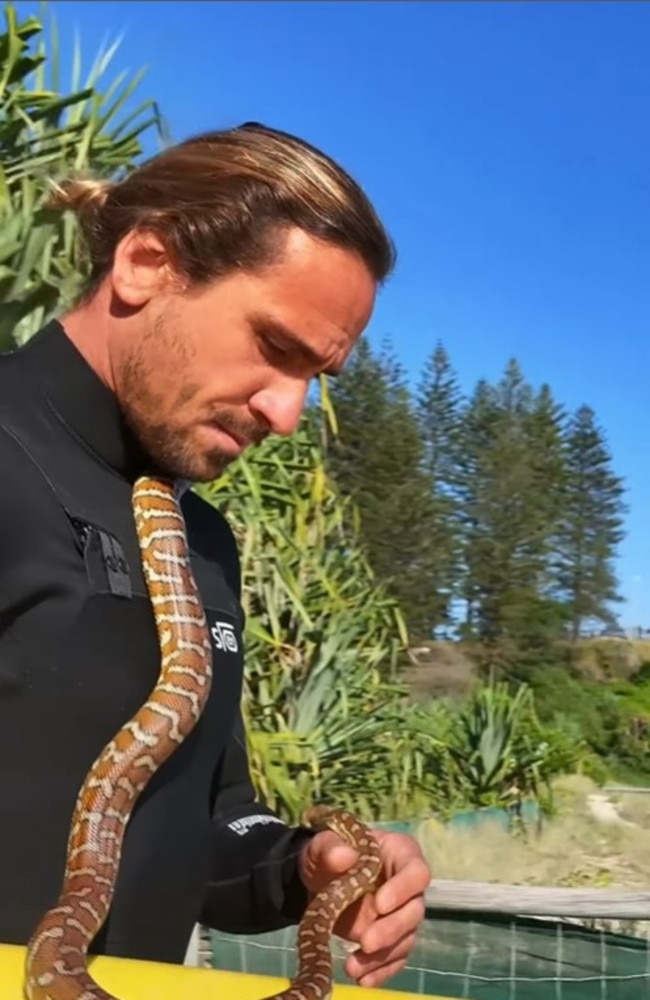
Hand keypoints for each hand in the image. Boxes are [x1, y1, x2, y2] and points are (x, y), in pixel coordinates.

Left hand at [298, 823, 429, 987]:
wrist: (319, 879)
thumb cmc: (329, 854)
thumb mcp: (322, 846)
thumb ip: (330, 847)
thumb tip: (344, 857)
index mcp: (399, 854)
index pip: (416, 872)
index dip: (403, 889)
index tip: (380, 904)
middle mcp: (407, 886)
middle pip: (415, 911)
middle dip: (393, 930)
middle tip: (365, 942)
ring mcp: (401, 915)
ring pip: (406, 939)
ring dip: (383, 956)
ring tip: (352, 967)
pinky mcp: (390, 939)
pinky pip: (394, 958)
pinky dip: (380, 972)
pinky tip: (362, 979)